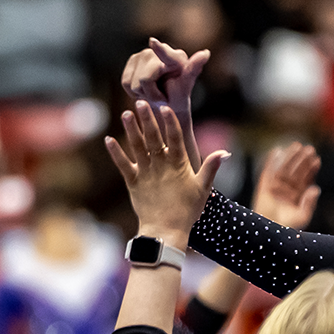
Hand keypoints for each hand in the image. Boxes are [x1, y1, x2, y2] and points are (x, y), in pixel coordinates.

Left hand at [105, 101, 227, 240]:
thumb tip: (225, 153)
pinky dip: (116, 152)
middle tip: (140, 102)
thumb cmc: (187, 211)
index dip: (169, 122)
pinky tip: (108, 139)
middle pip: (153, 138)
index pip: (174, 138)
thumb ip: (211, 168)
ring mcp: (146, 173)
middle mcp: (160, 166)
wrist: (166, 231)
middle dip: (146, 119)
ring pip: (137, 147)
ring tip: (126, 114)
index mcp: (178, 165)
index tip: (164, 107)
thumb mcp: (203, 189)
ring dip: (131, 130)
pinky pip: (123, 165)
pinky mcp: (133, 182)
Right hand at [120, 38, 207, 152]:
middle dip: (152, 93)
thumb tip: (206, 52)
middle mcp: (157, 51)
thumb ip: (194, 68)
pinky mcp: (132, 61)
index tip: (153, 42)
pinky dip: (134, 92)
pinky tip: (144, 90)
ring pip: (133, 83)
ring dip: (143, 94)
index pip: (166, 55)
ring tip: (154, 92)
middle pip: (145, 79)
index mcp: (176, 57)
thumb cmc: (178, 95)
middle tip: (162, 96)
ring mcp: (142, 54)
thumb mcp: (186, 86)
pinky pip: (125, 82)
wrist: (165, 102)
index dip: (159, 50)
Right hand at [251, 142, 321, 229]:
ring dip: (289, 158)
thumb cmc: (286, 228)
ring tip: (297, 146)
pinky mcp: (263, 188)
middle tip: (310, 149)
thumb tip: (316, 188)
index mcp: (296, 198)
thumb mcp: (302, 216)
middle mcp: (286, 192)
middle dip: (302, 161)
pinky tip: (277, 151)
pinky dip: (271, 162)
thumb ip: (309, 203)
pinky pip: (268, 172)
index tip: (317, 160)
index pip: (305, 180)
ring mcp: (274, 189)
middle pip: (295, 172)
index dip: (311, 170)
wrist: (268, 234)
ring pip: (283, 170)